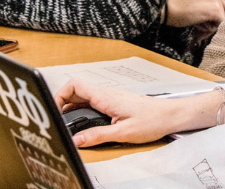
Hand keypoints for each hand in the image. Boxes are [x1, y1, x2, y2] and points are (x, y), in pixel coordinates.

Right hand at [54, 79, 222, 146]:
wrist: (171, 115)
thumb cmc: (152, 120)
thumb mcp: (123, 132)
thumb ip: (97, 135)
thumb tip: (76, 140)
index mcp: (105, 97)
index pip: (75, 85)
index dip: (60, 94)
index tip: (54, 110)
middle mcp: (107, 93)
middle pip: (76, 90)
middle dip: (63, 102)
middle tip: (58, 119)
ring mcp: (111, 97)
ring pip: (84, 96)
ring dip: (73, 107)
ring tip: (67, 122)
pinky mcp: (115, 102)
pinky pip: (93, 101)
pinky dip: (84, 110)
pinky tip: (84, 122)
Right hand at [166, 0, 224, 27]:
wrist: (170, 10)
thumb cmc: (180, 10)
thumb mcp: (198, 5)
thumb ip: (209, 9)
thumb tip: (221, 21)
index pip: (223, 7)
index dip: (215, 18)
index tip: (203, 22)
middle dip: (215, 22)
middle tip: (201, 25)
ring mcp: (216, 0)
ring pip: (223, 19)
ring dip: (212, 25)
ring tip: (198, 24)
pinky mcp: (216, 9)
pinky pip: (221, 24)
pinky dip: (211, 28)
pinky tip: (199, 25)